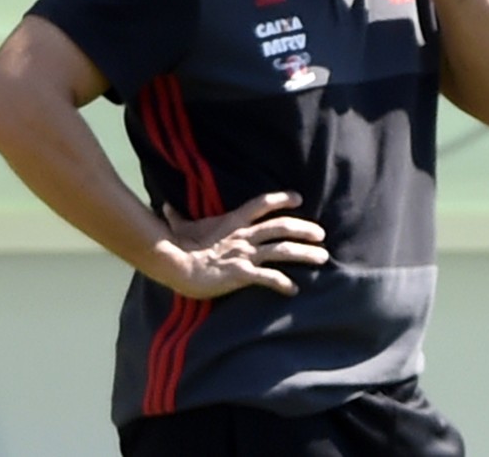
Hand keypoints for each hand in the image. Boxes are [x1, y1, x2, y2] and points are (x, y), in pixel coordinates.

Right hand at [159, 191, 328, 298]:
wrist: (176, 264)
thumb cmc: (178, 245)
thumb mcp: (181, 227)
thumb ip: (178, 217)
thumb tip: (165, 207)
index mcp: (232, 221)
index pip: (261, 204)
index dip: (281, 199)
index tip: (298, 198)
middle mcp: (243, 235)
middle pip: (281, 227)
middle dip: (304, 228)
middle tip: (321, 233)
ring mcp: (244, 254)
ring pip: (282, 250)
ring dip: (305, 253)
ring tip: (322, 257)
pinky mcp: (242, 273)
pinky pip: (268, 278)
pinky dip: (283, 284)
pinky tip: (293, 290)